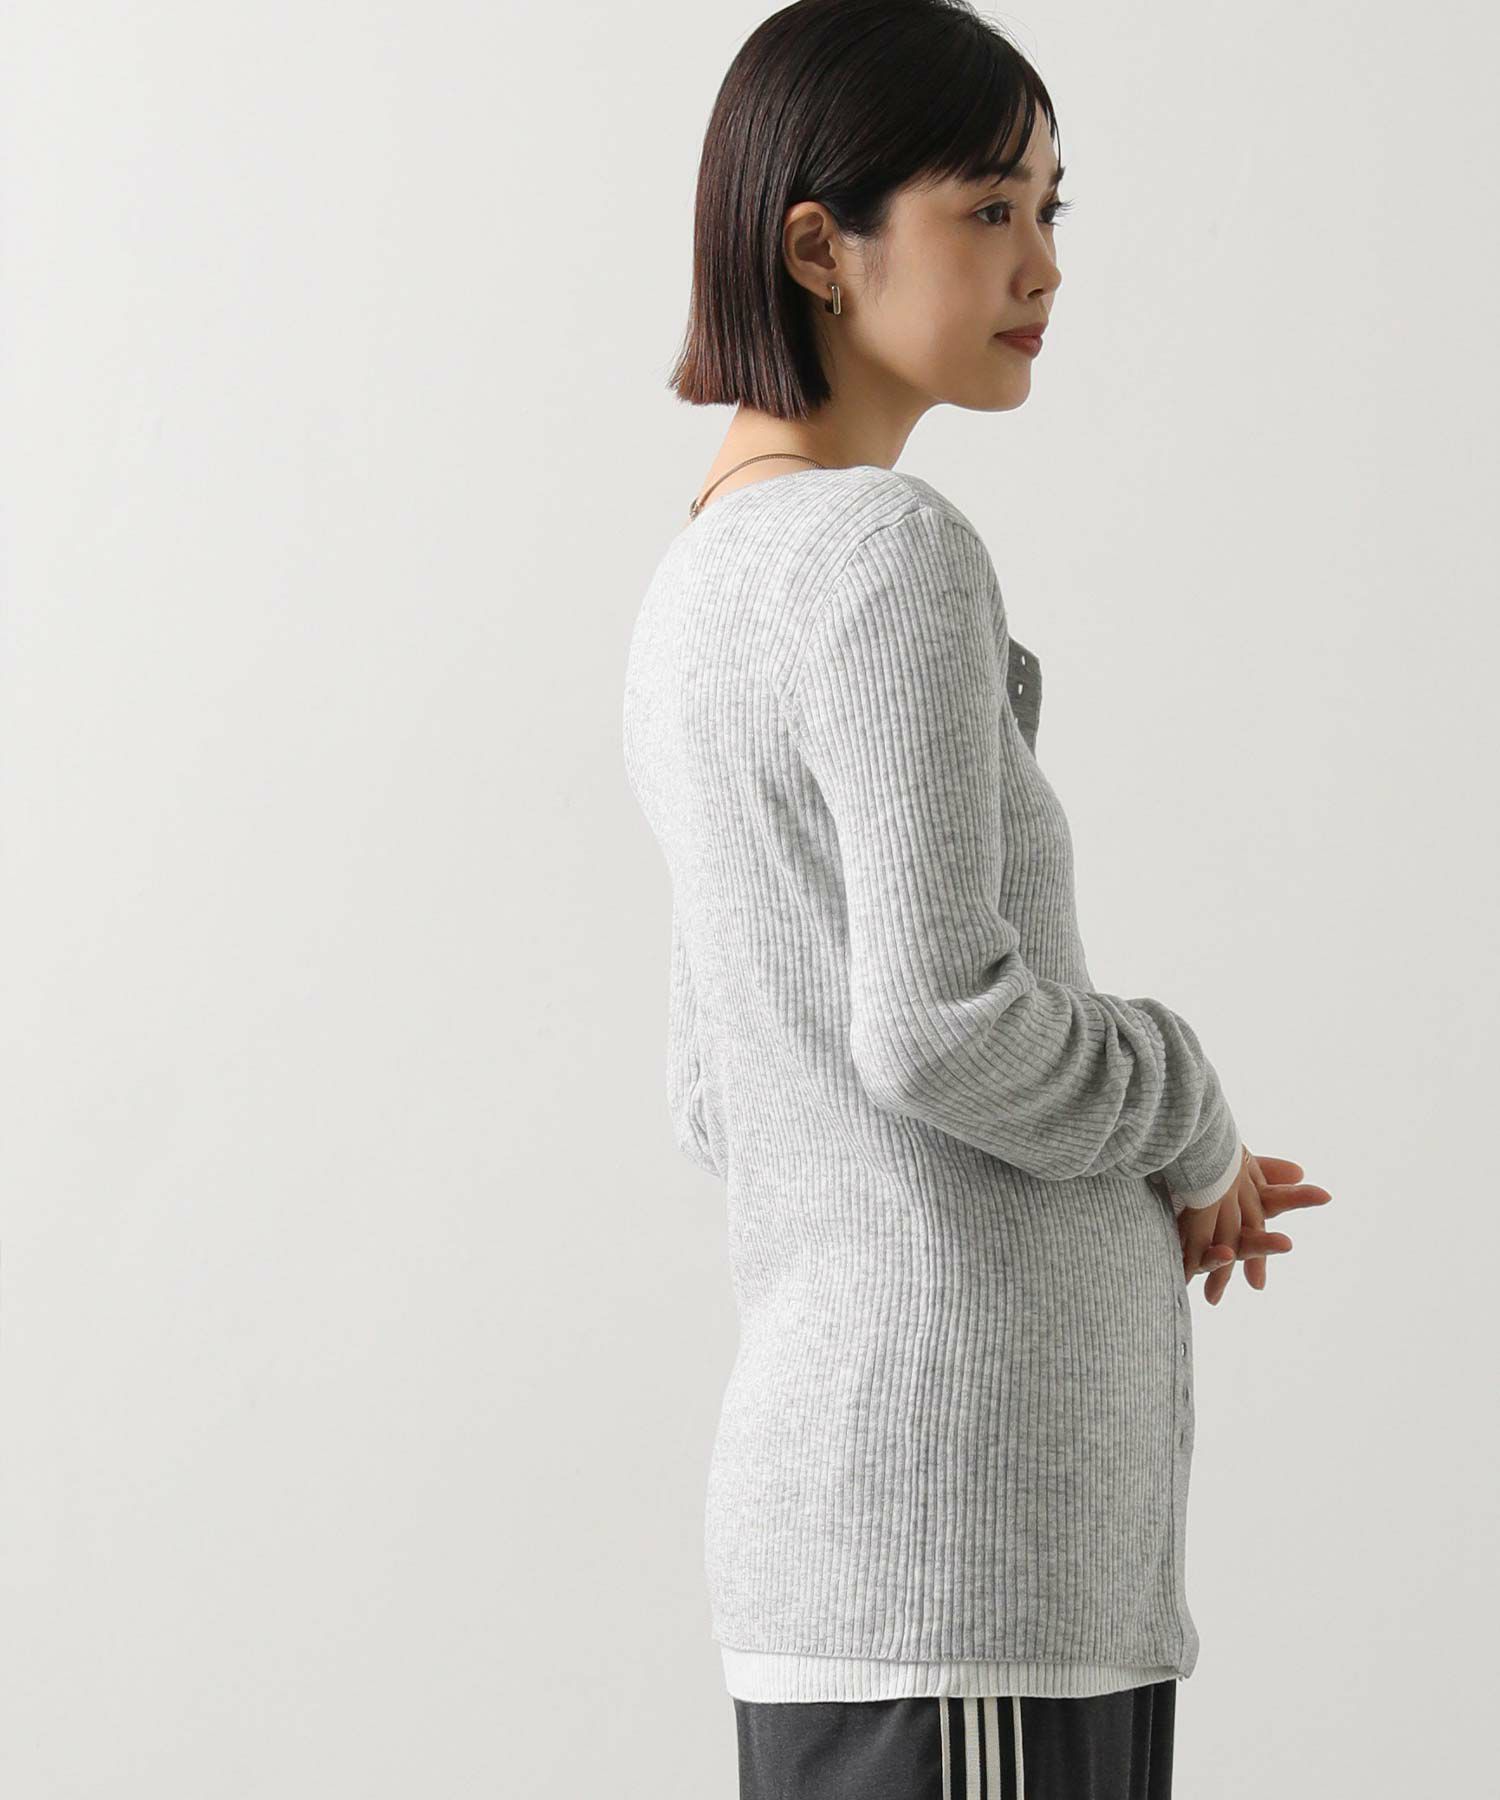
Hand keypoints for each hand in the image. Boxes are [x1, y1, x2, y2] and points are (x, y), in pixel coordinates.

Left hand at [1176, 1149, 1331, 1302]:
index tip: (1325, 1195)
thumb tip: (1300, 1171)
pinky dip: (1212, 1257)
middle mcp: (1234, 1228)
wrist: (1162, 1184)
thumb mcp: (1231, 1169)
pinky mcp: (1188, 1252)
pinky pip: (1201, 1257)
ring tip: (1253, 1253)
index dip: (1300, 1197)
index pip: (1279, 1200)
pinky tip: (1222, 1253)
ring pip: (1234, 1250)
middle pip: (1257, 1234)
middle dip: (1270, 1238)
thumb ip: (1263, 1171)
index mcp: (1248, 1204)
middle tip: (1287, 1241)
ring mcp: (1212, 1242)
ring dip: (1246, 1255)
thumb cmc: (1198, 1180)